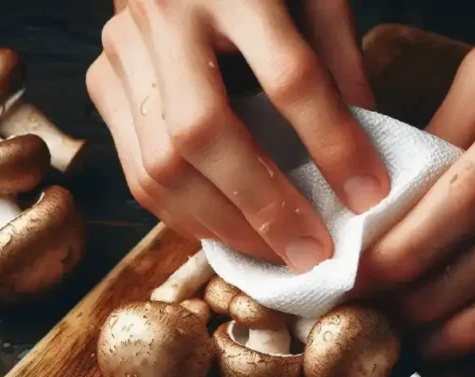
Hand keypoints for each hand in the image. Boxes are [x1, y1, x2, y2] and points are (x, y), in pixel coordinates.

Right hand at [87, 0, 389, 271]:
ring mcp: (124, 51)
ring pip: (160, 166)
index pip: (288, 76)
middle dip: (264, 208)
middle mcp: (165, 16)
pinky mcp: (105, 82)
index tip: (369, 195)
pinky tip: (231, 234)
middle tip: (313, 252)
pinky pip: (139, 173)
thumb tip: (363, 163)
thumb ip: (342, 65)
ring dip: (223, 226)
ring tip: (276, 255)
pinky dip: (187, 217)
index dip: (333, 144)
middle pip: (204, 133)